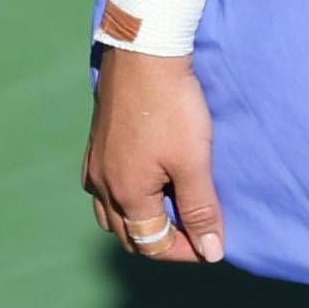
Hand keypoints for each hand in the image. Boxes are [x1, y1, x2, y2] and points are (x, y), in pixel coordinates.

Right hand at [83, 48, 225, 262]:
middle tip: (198, 231)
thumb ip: (201, 208)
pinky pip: (105, 188)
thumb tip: (211, 253)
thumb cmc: (173, 107)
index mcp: (126, 195)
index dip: (186, 251)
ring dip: (142, 220)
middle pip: (129, 234)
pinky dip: (128, 198)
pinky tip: (150, 182)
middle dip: (163, 240)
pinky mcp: (96, 144)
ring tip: (176, 209)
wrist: (143, 54)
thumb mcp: (194, 161)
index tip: (213, 244)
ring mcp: (95, 164)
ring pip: (113, 213)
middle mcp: (102, 185)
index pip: (153, 244)